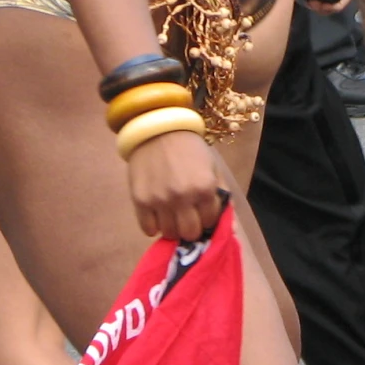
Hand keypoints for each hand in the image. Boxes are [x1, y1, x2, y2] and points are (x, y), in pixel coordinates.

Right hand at [126, 127, 223, 242]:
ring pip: (169, 234)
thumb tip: (224, 220)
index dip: (207, 217)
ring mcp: (160, 201)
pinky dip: (154, 227)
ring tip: (172, 215)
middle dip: (192, 228)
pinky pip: (147, 229)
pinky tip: (158, 216)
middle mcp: (183, 197)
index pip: (210, 221)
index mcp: (205, 188)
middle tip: (188, 218)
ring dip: (173, 227)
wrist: (159, 130)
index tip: (202, 210)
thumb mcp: (212, 167)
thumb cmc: (190, 148)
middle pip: (190, 233)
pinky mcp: (140, 201)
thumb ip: (219, 193)